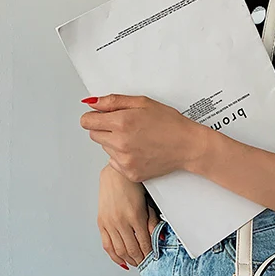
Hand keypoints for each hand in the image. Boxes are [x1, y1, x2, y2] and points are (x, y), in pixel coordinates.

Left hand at [80, 94, 198, 182]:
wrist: (188, 146)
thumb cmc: (170, 124)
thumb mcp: (142, 103)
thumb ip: (113, 102)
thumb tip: (92, 103)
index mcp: (121, 123)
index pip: (87, 121)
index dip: (94, 117)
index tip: (101, 117)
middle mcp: (120, 143)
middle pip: (93, 136)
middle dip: (104, 129)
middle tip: (124, 127)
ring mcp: (125, 161)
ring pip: (105, 149)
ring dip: (114, 143)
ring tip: (135, 139)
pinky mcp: (131, 173)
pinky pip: (115, 163)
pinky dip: (123, 157)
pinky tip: (138, 151)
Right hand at [97, 164, 159, 267]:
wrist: (116, 175)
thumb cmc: (134, 186)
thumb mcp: (148, 203)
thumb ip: (153, 222)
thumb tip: (158, 238)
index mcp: (135, 217)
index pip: (144, 243)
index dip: (149, 254)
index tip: (154, 259)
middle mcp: (121, 221)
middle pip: (132, 250)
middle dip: (140, 260)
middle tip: (146, 264)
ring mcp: (109, 223)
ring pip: (119, 250)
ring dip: (129, 260)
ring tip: (136, 263)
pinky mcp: (101, 222)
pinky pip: (107, 245)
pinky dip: (114, 256)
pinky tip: (122, 261)